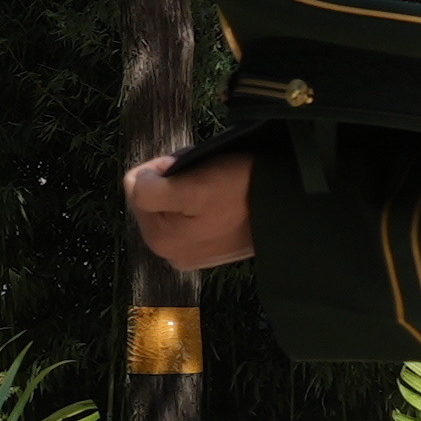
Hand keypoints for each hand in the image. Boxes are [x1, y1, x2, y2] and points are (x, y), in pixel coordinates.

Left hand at [120, 151, 256, 271]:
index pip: (138, 186)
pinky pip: (192, 213)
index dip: (161, 168)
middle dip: (174, 178)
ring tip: (216, 181)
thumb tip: (133, 184)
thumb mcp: (193, 186)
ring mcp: (191, 252)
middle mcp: (170, 253)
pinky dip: (203, 199)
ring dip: (189, 186)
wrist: (288, 208)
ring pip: (174, 202)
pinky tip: (223, 195)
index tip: (190, 167)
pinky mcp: (210, 248)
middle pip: (154, 196)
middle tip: (205, 172)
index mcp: (159, 240)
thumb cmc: (241, 192)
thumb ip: (151, 190)